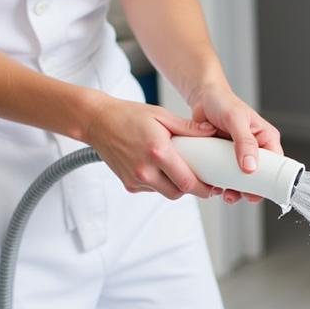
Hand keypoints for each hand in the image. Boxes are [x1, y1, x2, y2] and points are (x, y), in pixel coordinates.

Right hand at [84, 95, 218, 199]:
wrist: (97, 121)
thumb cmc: (128, 115)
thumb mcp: (161, 115)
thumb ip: (187, 128)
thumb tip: (210, 132)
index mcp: (157, 152)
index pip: (187, 182)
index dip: (204, 188)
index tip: (213, 186)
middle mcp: (146, 170)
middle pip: (178, 193)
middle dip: (191, 188)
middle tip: (199, 179)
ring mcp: (136, 179)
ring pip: (166, 193)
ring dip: (175, 186)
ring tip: (178, 170)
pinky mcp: (129, 185)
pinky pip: (152, 190)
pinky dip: (160, 183)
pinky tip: (158, 169)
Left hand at [188, 80, 281, 203]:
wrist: (202, 98)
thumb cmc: (222, 101)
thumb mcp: (235, 119)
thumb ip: (244, 142)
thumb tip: (251, 167)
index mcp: (266, 139)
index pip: (277, 165)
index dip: (272, 181)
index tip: (261, 191)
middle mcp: (257, 149)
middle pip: (261, 177)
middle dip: (252, 190)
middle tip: (242, 195)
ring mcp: (242, 156)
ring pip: (244, 181)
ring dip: (237, 191)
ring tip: (227, 194)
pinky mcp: (227, 160)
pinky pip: (229, 178)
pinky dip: (224, 185)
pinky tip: (217, 187)